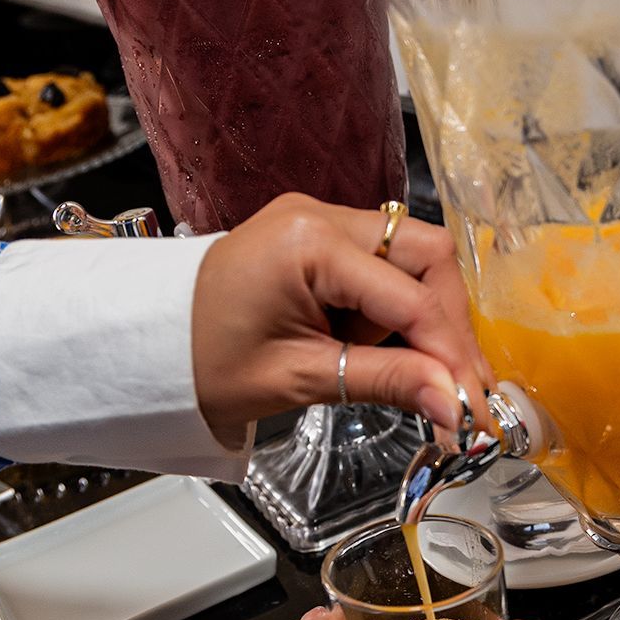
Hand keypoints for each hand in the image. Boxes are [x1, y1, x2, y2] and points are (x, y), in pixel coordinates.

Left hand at [192, 194, 491, 443]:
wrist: (148, 346)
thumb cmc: (202, 362)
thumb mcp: (300, 378)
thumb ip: (387, 382)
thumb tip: (456, 402)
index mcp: (308, 243)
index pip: (411, 296)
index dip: (451, 353)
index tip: (472, 404)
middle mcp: (320, 214)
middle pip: (427, 255)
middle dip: (448, 324)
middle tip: (456, 386)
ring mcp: (321, 220)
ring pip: (413, 257)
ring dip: (423, 317)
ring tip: (403, 370)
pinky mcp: (320, 237)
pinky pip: (384, 264)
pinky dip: (394, 308)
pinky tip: (379, 347)